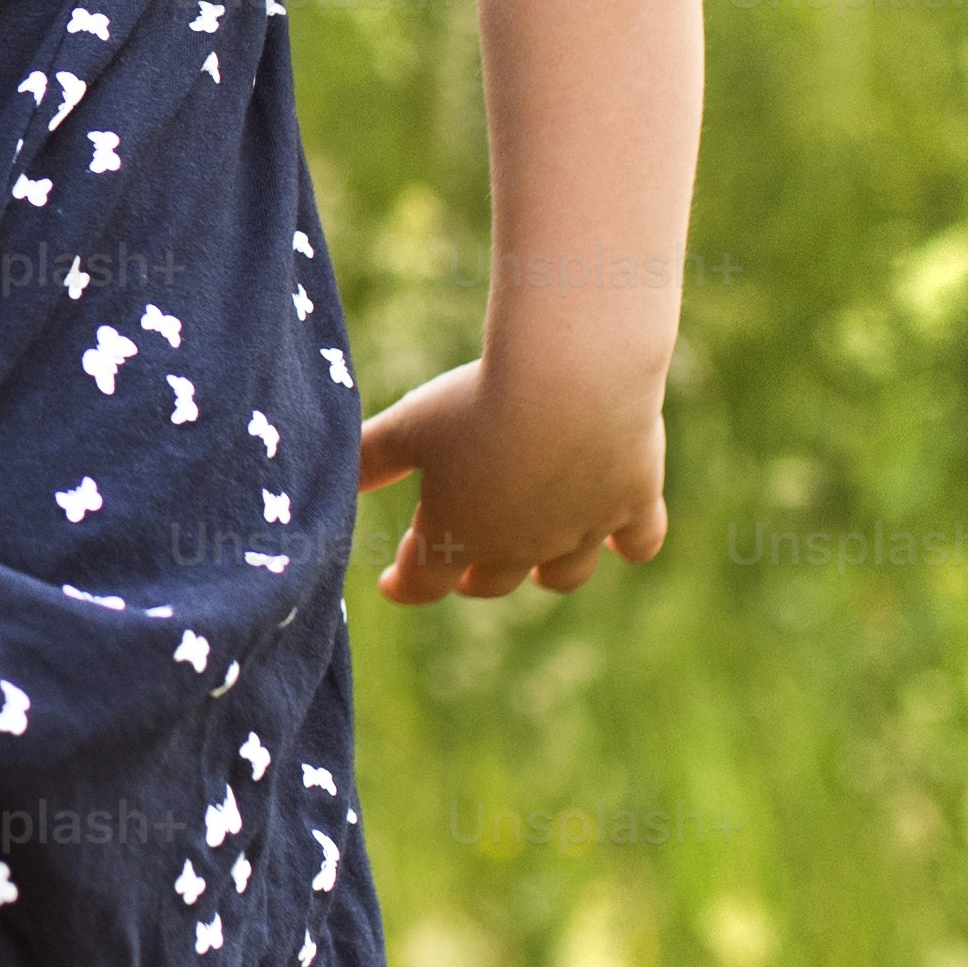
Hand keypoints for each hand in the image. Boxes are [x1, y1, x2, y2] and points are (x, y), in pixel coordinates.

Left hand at [356, 354, 669, 600]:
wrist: (570, 382)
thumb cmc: (476, 402)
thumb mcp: (408, 426)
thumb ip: (369, 460)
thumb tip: (330, 483)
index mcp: (458, 535)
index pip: (423, 582)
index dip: (405, 584)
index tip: (392, 581)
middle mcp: (522, 546)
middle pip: (492, 581)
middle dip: (471, 576)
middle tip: (459, 563)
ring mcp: (582, 530)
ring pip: (564, 572)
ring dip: (546, 570)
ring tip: (537, 560)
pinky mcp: (633, 503)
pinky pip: (637, 540)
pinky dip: (629, 542)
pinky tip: (621, 537)